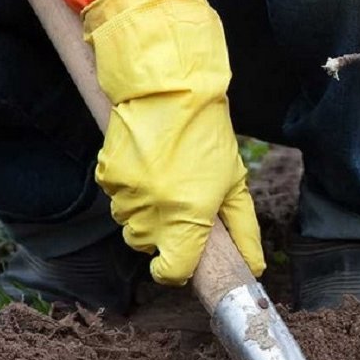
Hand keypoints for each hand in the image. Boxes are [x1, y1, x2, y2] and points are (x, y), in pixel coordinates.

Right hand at [84, 0, 264, 284]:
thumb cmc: (207, 133)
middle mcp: (152, 210)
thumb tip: (254, 266)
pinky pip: (115, 197)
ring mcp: (126, 193)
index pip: (170, 272)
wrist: (169, 87)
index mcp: (188, 216)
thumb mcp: (234, 181)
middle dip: (162, 236)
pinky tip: (145, 164)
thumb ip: (243, 229)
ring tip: (162, 178)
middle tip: (179, 204)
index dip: (176, 270)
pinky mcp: (106, 174)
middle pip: (146, 248)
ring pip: (128, 223)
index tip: (181, 259)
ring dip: (144, 212)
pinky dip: (128, 189)